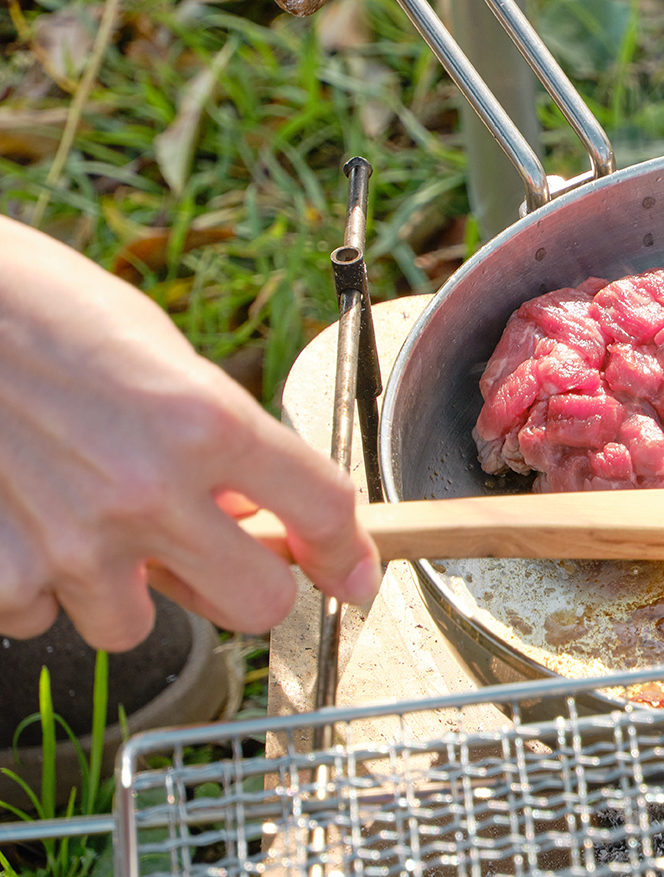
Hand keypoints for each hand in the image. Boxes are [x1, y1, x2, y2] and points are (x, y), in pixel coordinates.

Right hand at [0, 218, 380, 650]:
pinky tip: (24, 520)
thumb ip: (219, 442)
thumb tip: (251, 516)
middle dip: (246, 584)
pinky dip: (37, 584)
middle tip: (216, 553)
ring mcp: (72, 541)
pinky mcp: (0, 574)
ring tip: (90, 522)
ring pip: (136, 626)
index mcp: (206, 421)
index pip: (322, 511)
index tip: (352, 574)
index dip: (347, 552)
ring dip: (126, 590)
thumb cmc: (43, 313)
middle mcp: (149, 491)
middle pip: (256, 604)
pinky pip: (41, 617)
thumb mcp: (163, 358)